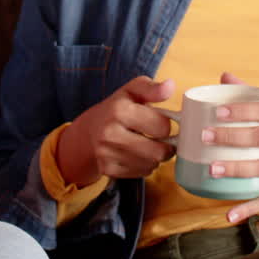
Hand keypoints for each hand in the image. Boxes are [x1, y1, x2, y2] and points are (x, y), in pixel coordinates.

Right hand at [58, 76, 175, 185]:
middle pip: (158, 152)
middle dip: (166, 146)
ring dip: (155, 157)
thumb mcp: (132, 91)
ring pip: (151, 164)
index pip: (162, 126)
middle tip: (161, 139)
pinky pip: (141, 173)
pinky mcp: (107, 169)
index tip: (160, 122)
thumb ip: (152, 88)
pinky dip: (145, 166)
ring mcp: (107, 153)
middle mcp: (110, 133)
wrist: (88, 132)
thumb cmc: (116, 109)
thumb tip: (170, 85)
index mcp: (119, 110)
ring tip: (148, 145)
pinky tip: (137, 155)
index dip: (165, 124)